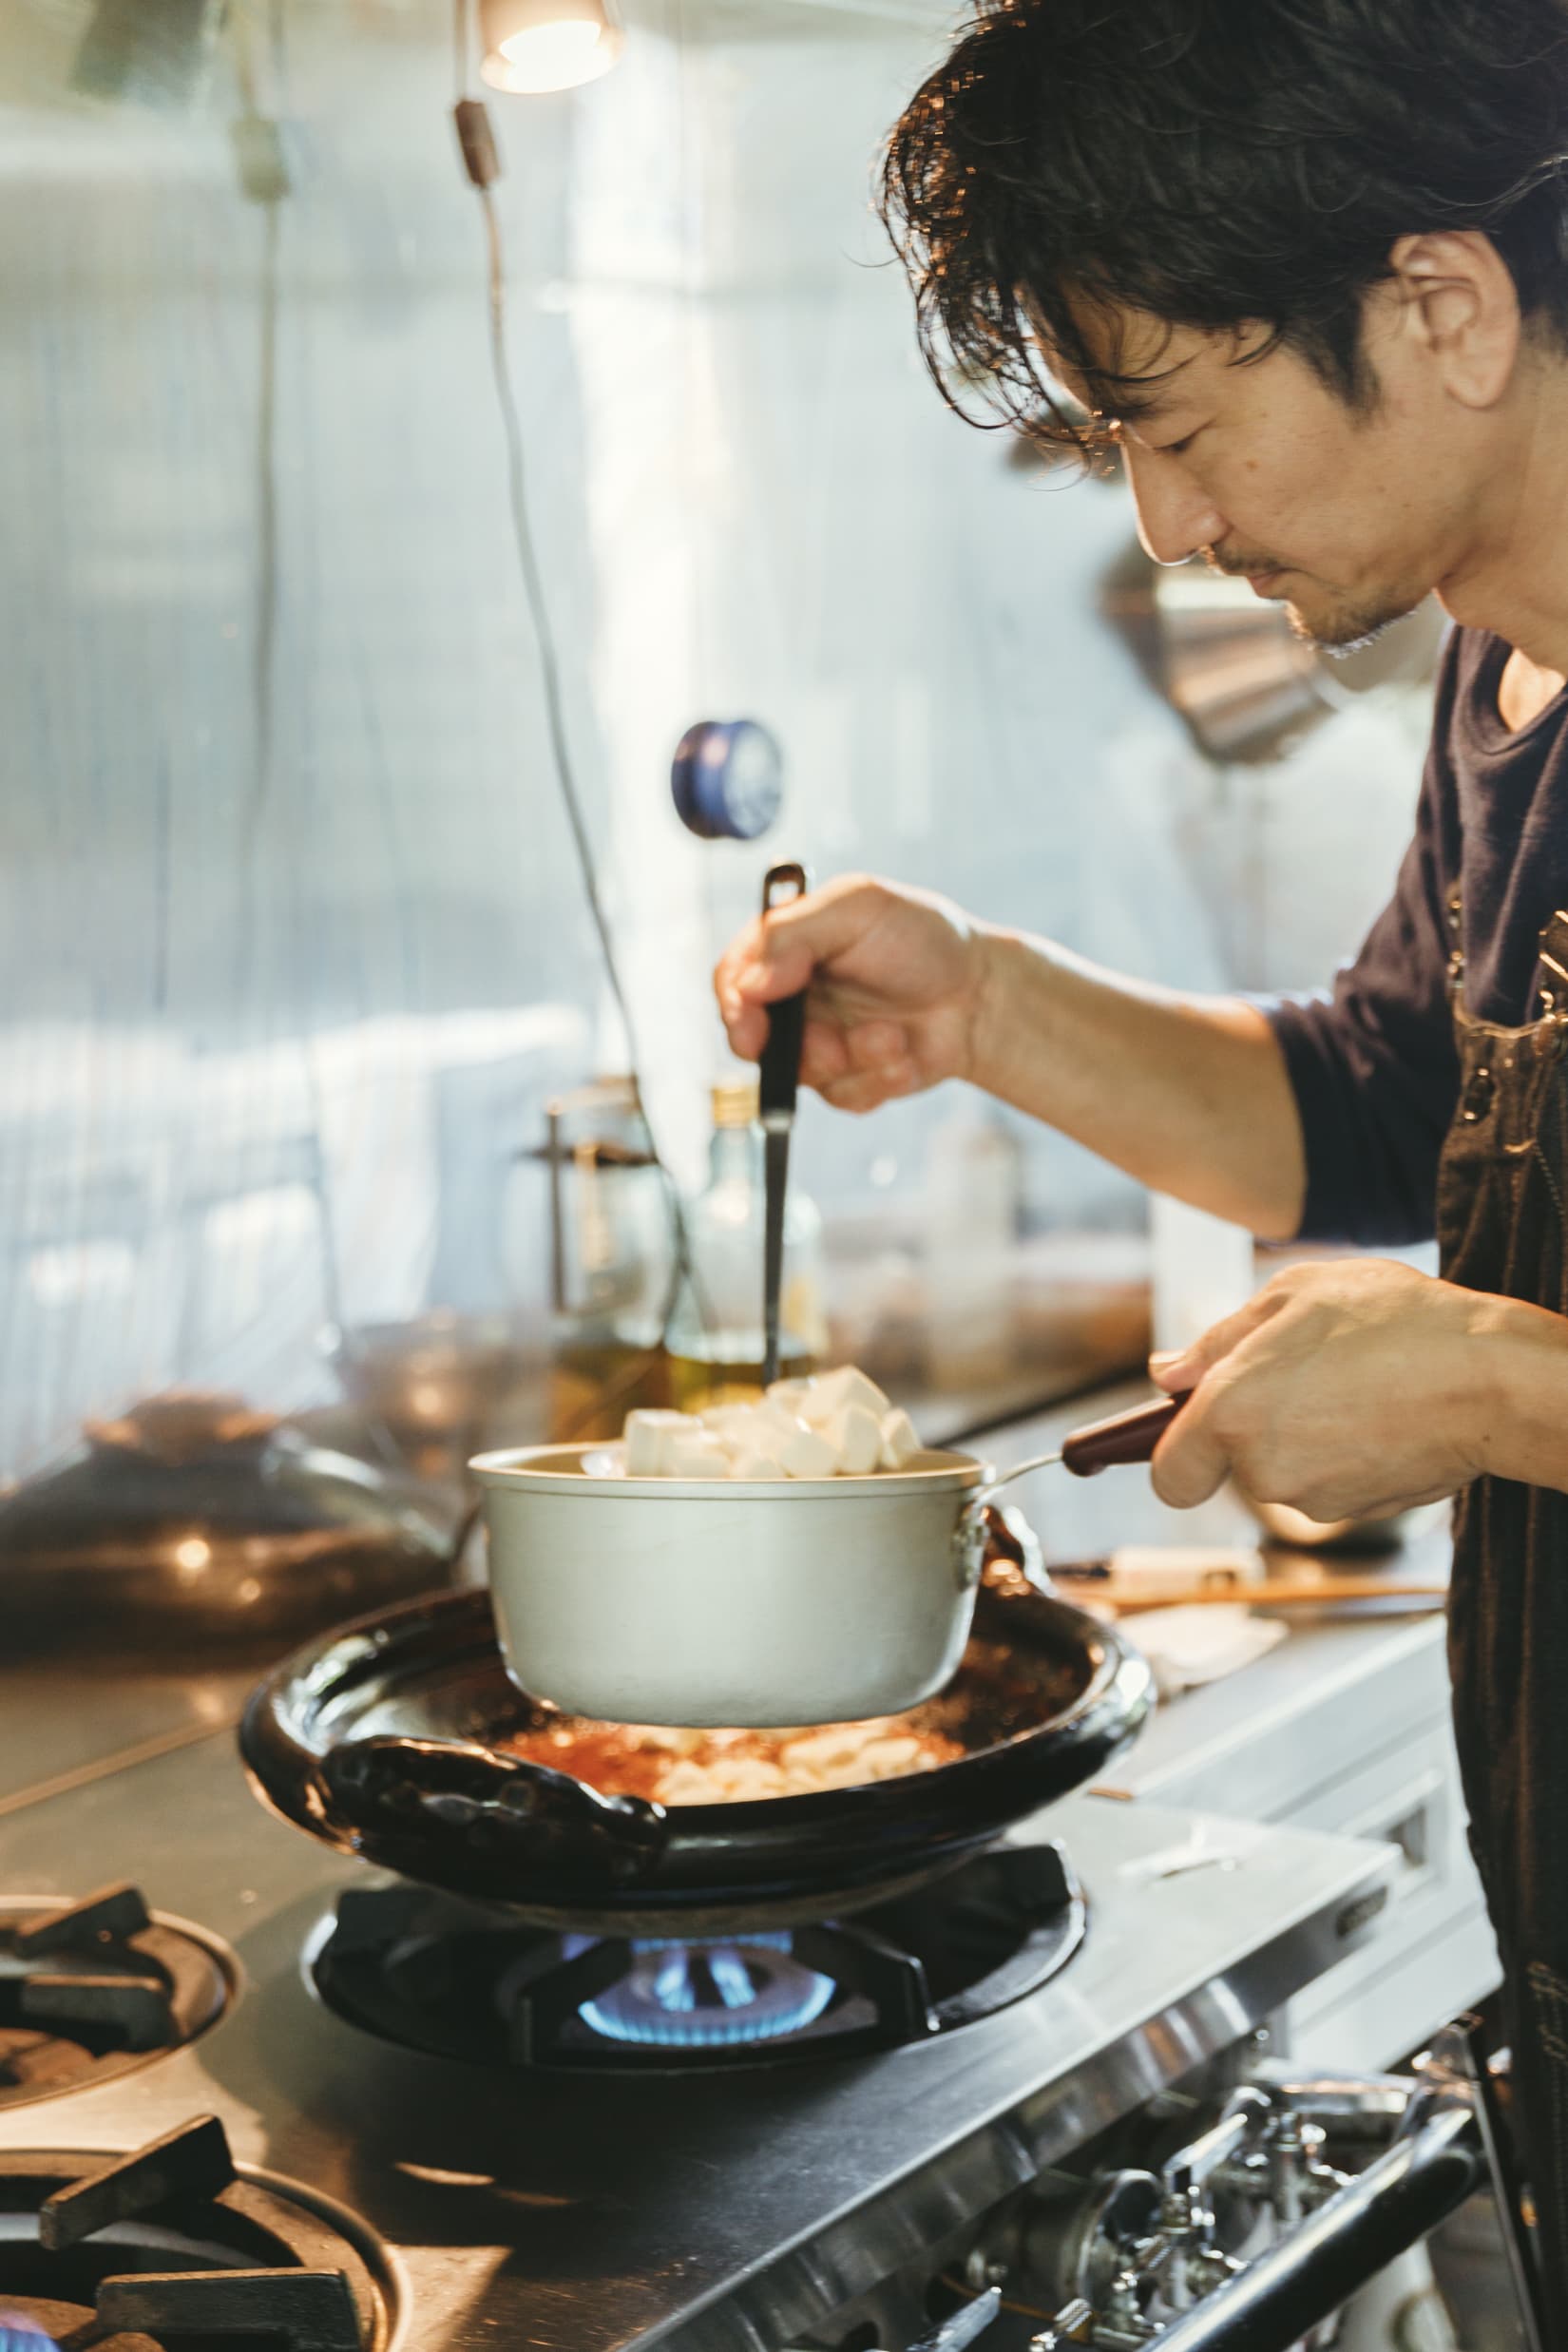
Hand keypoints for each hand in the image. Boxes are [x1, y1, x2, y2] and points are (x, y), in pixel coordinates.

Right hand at [713, 874, 989, 1112]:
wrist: (981, 993)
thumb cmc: (921, 938)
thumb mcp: (859, 907)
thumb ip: (795, 933)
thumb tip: (748, 985)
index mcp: (784, 951)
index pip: (732, 980)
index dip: (735, 1008)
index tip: (752, 1027)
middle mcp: (793, 1000)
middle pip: (753, 1040)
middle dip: (798, 1050)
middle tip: (833, 1048)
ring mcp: (818, 1043)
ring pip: (802, 1076)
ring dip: (853, 1061)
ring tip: (894, 1037)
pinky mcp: (848, 1080)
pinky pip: (842, 1098)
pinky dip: (878, 1080)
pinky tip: (907, 1056)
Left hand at [1146, 1258, 1499, 1520]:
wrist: (1493, 1377)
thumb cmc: (1396, 1322)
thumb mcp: (1293, 1295)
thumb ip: (1217, 1340)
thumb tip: (1168, 1374)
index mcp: (1231, 1413)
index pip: (1168, 1475)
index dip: (1175, 1452)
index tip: (1189, 1430)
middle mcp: (1265, 1469)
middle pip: (1234, 1465)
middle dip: (1255, 1425)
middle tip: (1302, 1370)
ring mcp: (1316, 1498)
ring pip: (1287, 1472)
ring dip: (1307, 1434)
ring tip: (1355, 1381)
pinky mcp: (1363, 1512)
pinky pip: (1333, 1481)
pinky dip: (1348, 1453)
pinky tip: (1382, 1411)